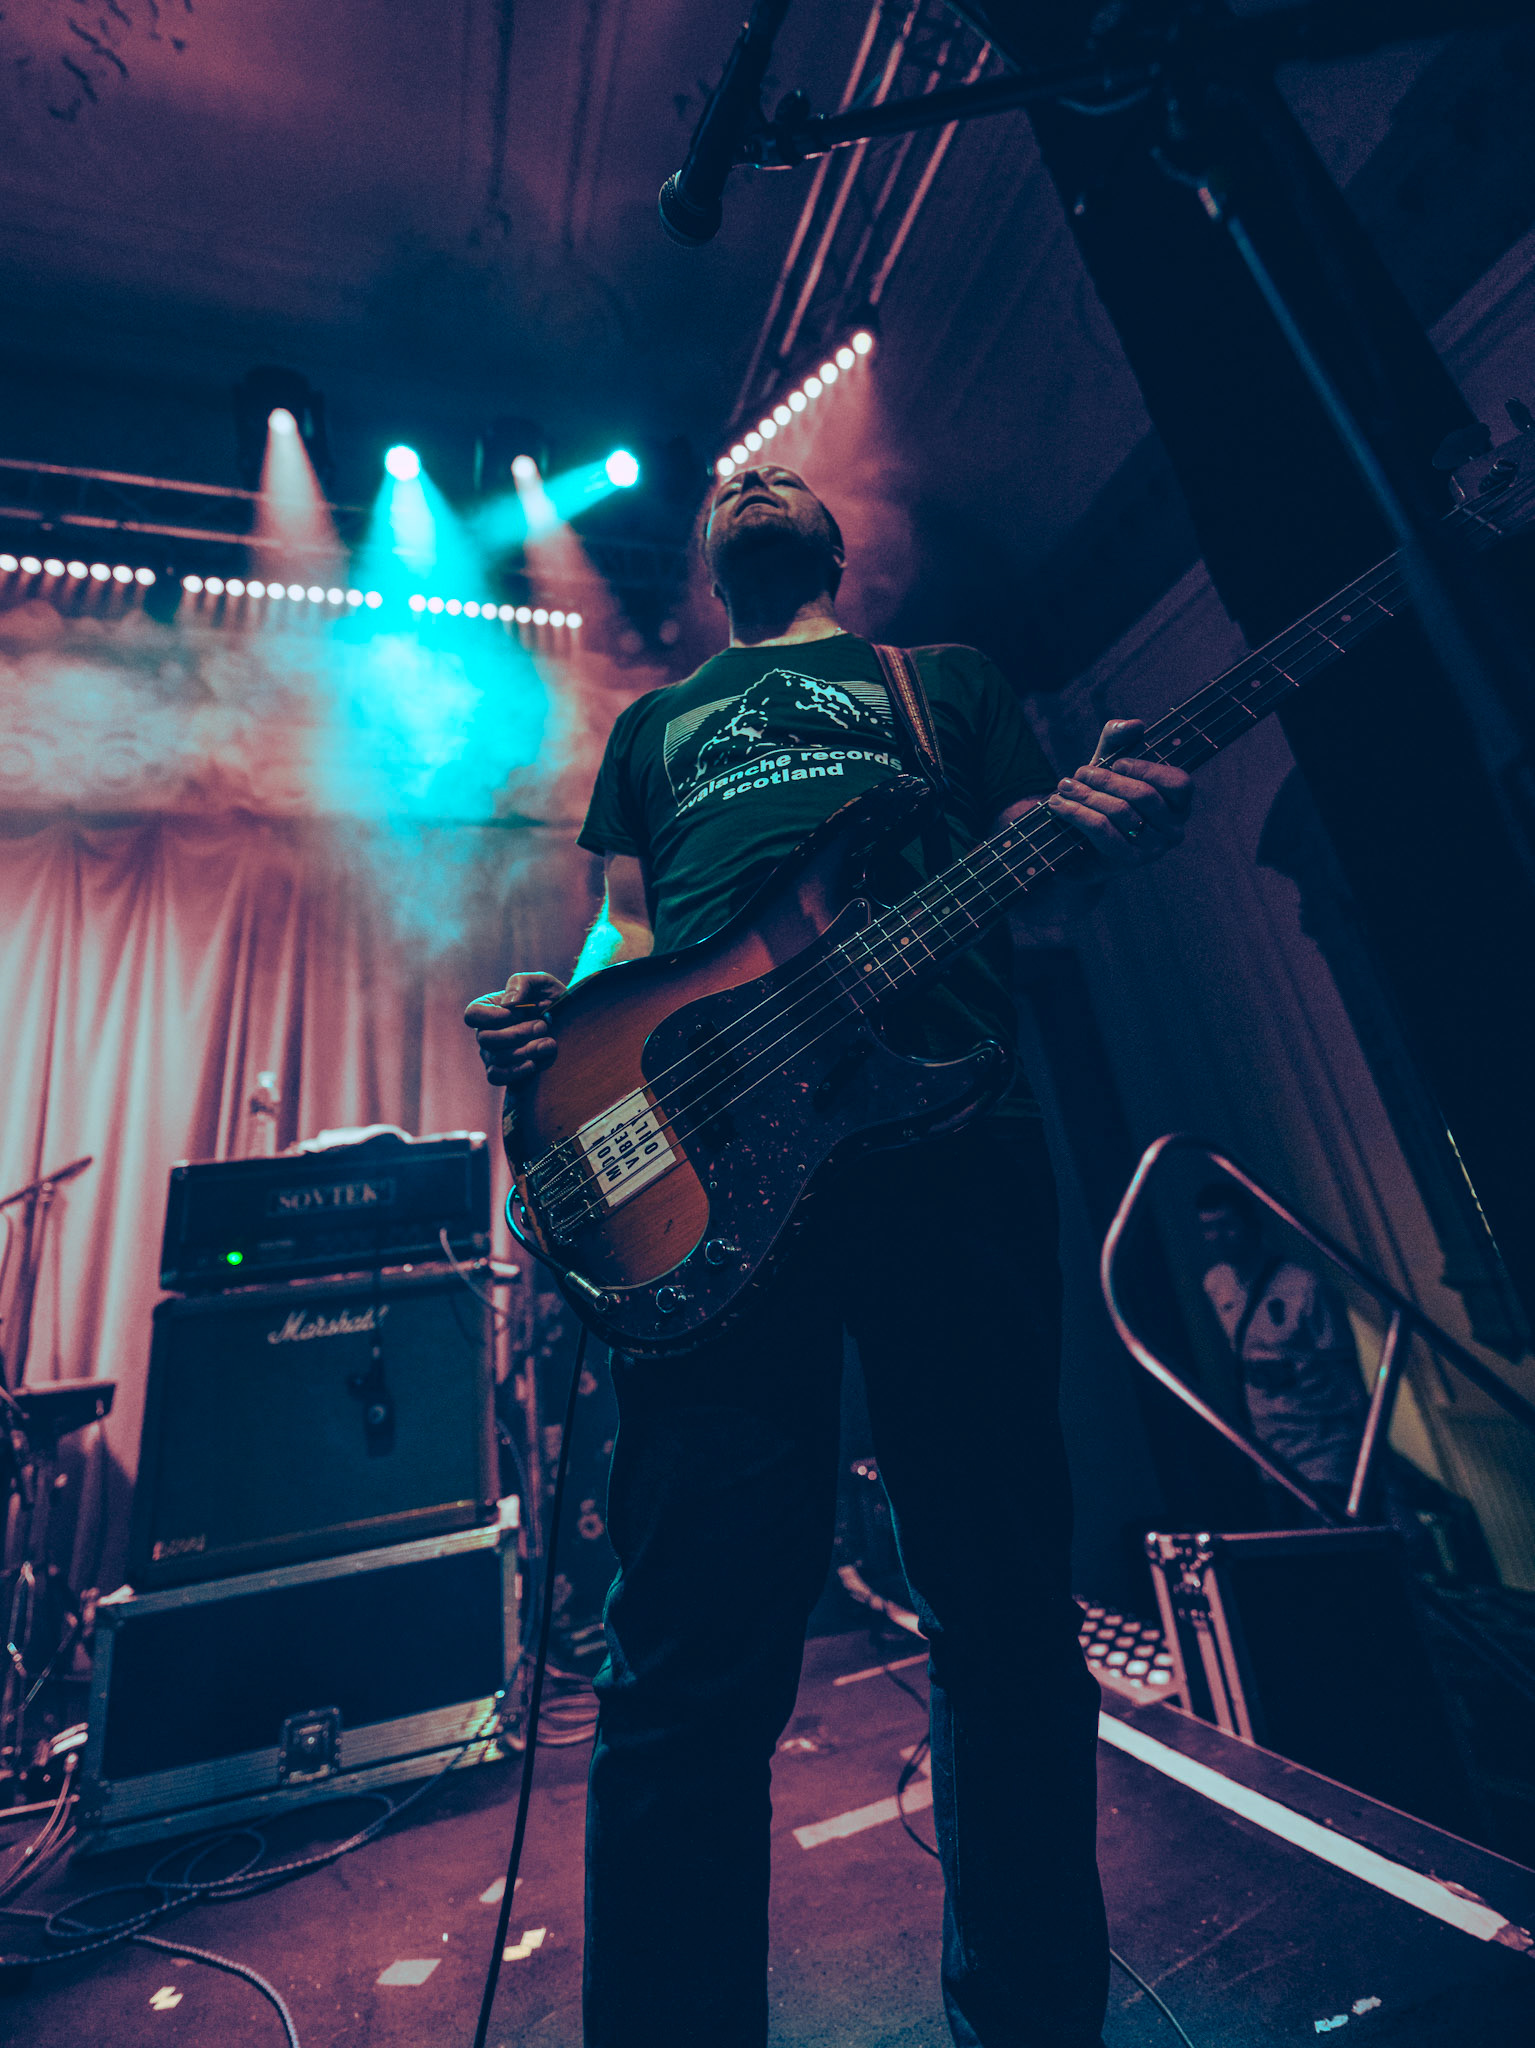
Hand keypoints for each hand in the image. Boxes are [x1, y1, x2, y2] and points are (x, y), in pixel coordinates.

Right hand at [464, 971, 566, 1087]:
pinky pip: (496, 1076)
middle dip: (518, 1033)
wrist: (572, 1025)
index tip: (520, 1013)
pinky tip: (533, 1064)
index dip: (493, 1016)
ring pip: (496, 1058)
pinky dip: (514, 1071)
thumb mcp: (543, 983)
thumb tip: (508, 1003)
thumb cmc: (553, 1001)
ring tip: (549, 1043)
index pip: (473, 1014)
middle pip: (486, 1038)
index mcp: (489, 1008)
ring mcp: (492, 1054)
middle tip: (543, 1026)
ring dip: (525, 1050)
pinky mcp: (504, 1072)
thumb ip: (522, 983)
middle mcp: (486, 1032)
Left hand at [1045, 719, 1192, 868]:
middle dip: (1107, 779)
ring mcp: (1153, 849)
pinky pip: (1102, 831)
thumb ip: (1118, 739)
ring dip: (1087, 794)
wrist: (1078, 844)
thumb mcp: (1108, 764)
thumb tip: (1135, 725)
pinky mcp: (1127, 862)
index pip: (1180, 783)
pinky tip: (1058, 804)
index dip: (1147, 768)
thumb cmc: (1101, 797)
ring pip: (1121, 812)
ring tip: (1064, 786)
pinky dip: (1077, 813)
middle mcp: (1173, 829)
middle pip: (1144, 795)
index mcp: (1179, 804)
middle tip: (1079, 772)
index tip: (1117, 762)